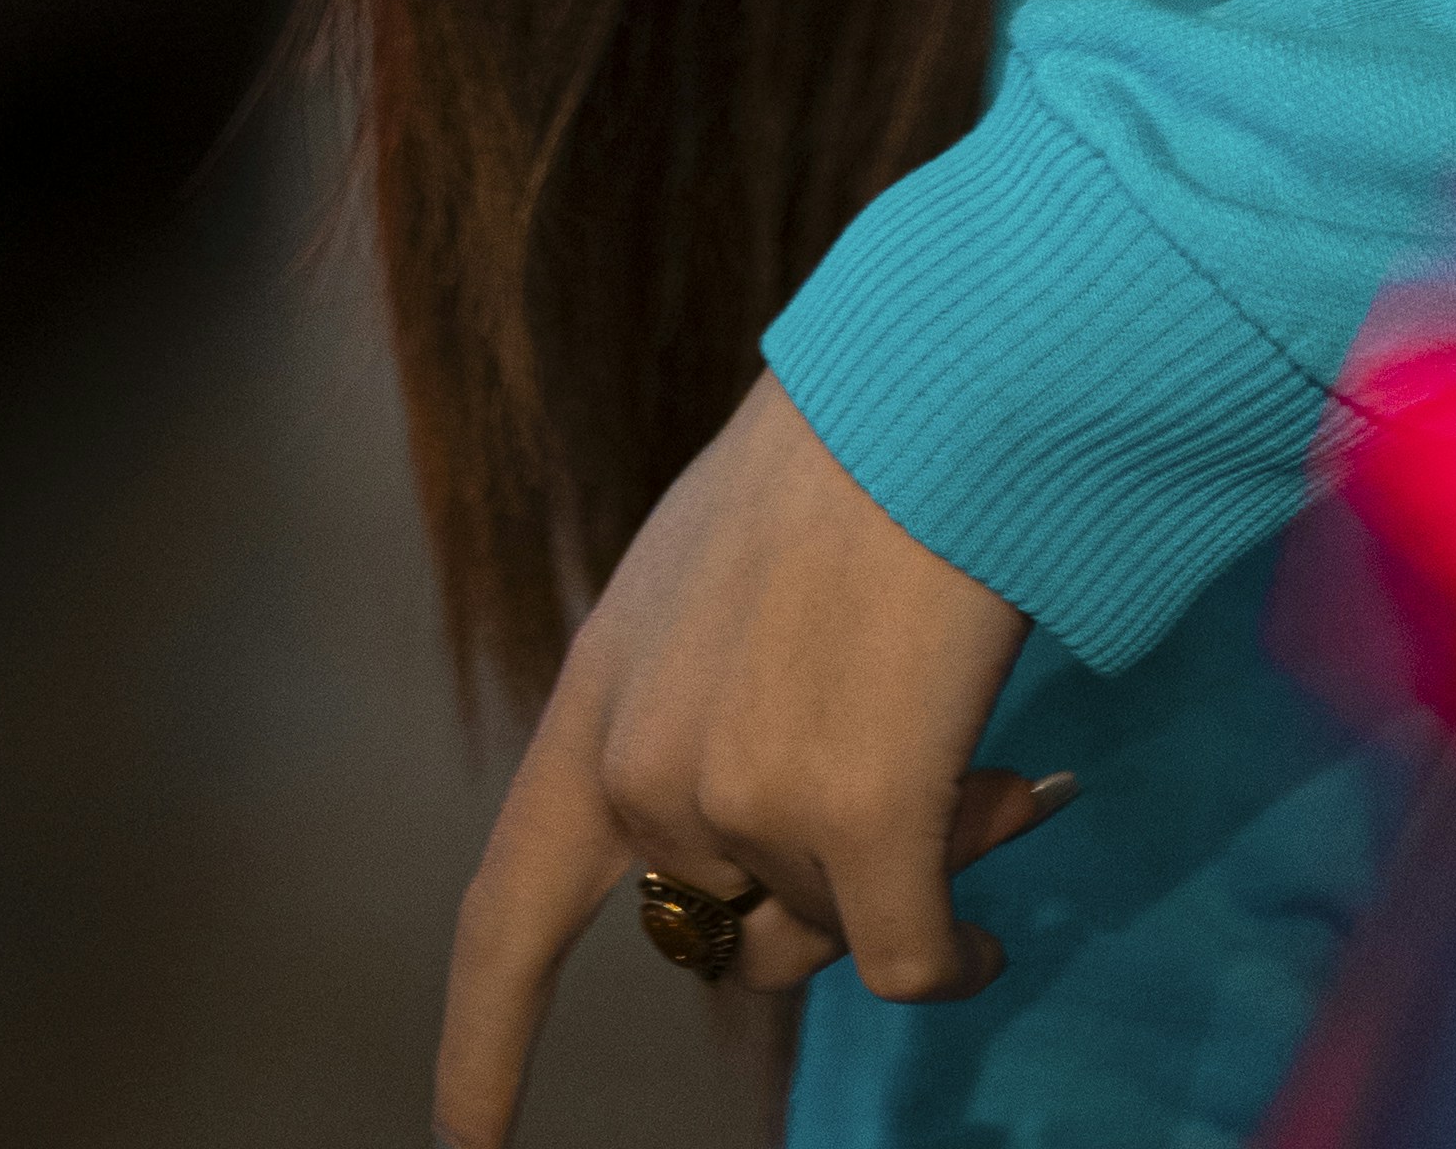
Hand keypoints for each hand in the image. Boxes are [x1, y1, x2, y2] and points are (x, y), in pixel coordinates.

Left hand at [435, 369, 1068, 1145]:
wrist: (943, 381)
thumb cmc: (854, 447)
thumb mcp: (718, 572)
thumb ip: (704, 698)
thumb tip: (779, 838)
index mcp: (598, 704)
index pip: (510, 913)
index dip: (484, 1044)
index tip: (468, 1143)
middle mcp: (650, 774)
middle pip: (728, 927)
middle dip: (823, 886)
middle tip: (929, 788)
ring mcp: (749, 807)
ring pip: (833, 931)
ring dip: (903, 882)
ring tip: (983, 766)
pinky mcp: (864, 825)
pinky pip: (910, 959)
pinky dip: (953, 957)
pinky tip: (987, 939)